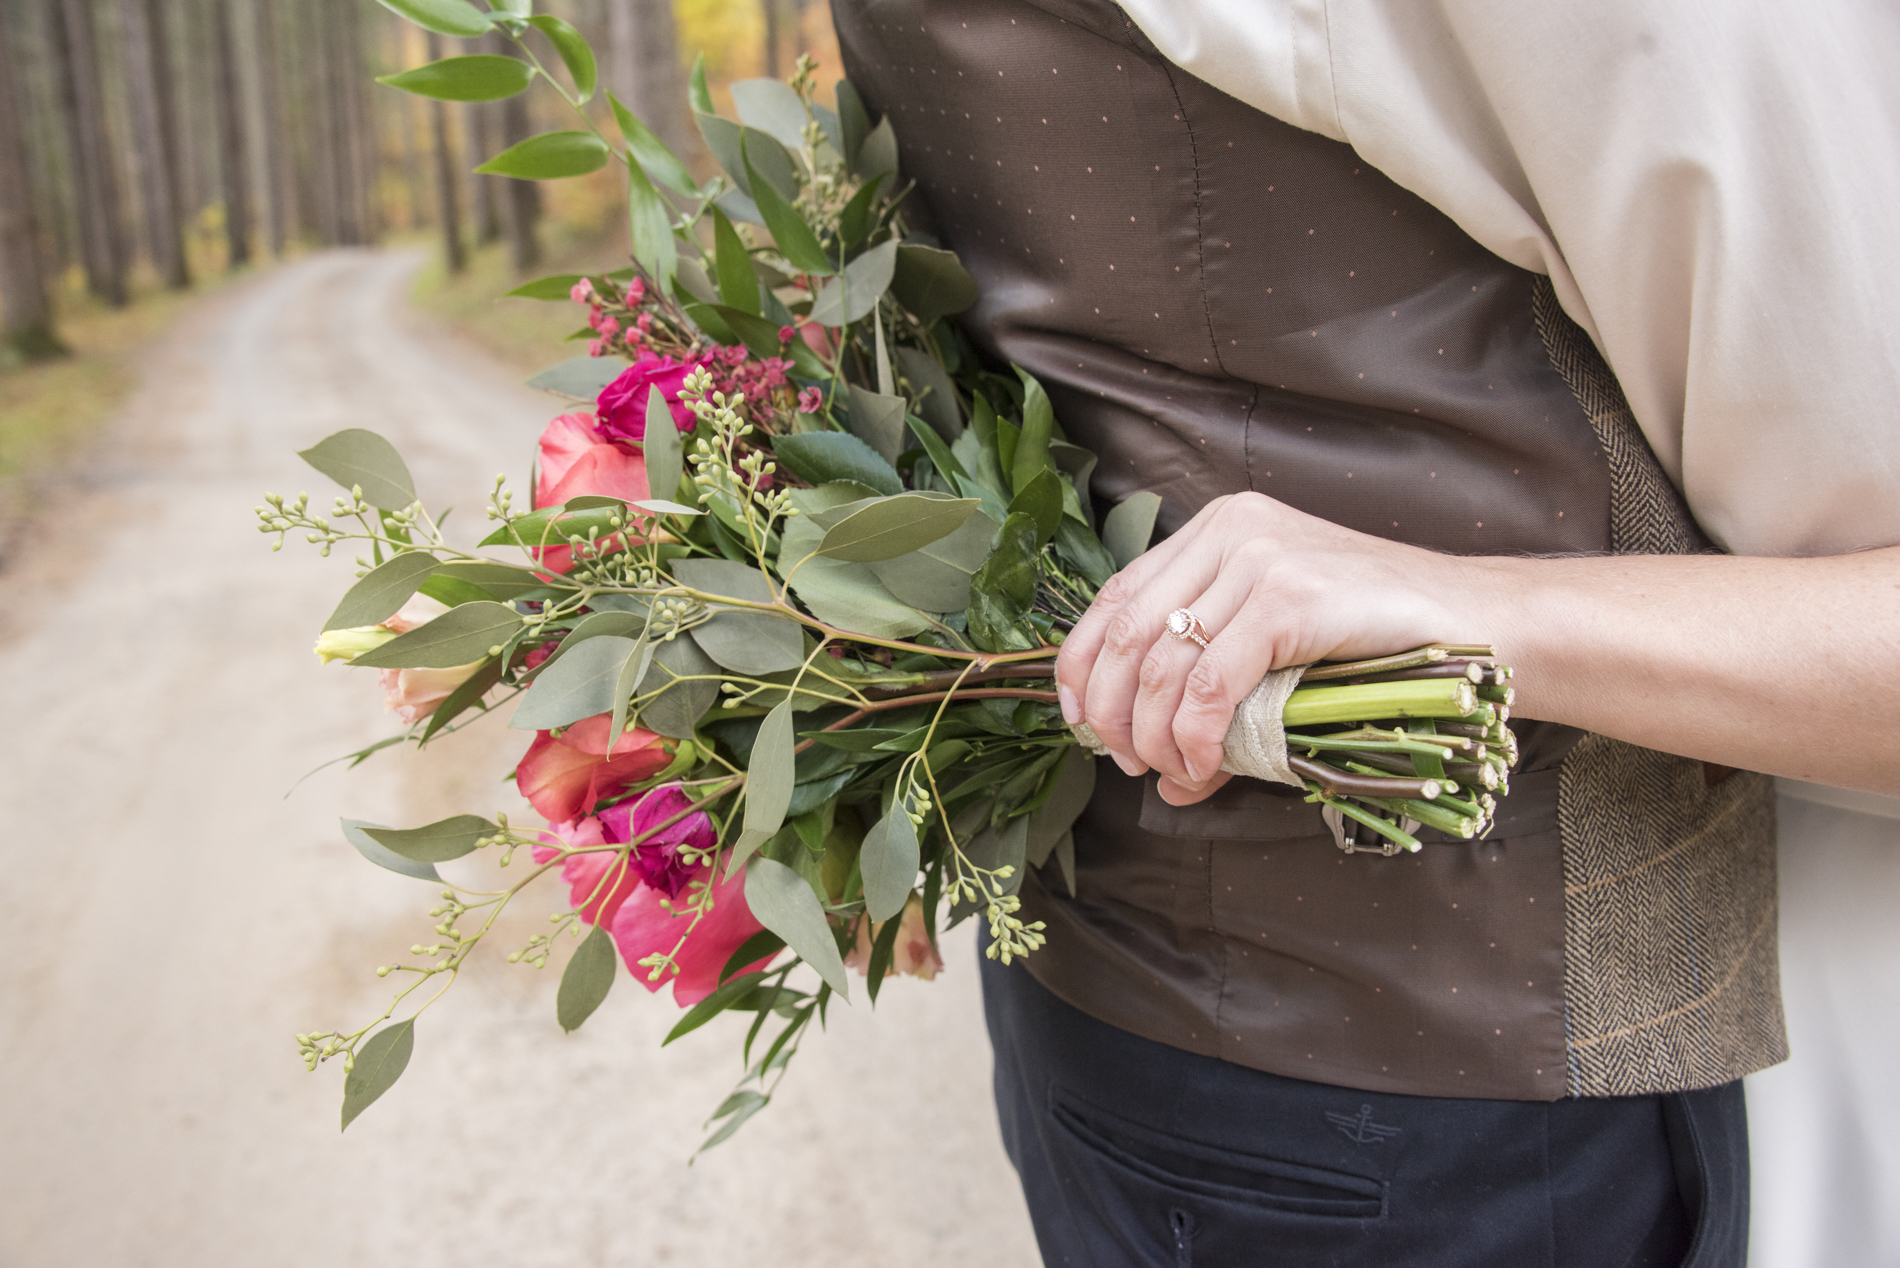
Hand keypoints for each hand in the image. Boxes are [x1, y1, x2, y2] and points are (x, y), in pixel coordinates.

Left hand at [1056, 493, 1472, 805]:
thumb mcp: (1277, 653)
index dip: (1081, 665)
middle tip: (1128, 763)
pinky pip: (1213, 684)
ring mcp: (1261, 559)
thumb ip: (1211, 694)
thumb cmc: (1379, 640)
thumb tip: (1161, 779)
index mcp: (1218, 528)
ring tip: (1172, 773)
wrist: (1477, 623)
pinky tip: (1205, 764)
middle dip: (1113, 712)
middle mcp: (1230, 532)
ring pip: (1162, 664)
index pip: (1115, 596)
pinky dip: (1197, 736)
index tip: (1080, 723)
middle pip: (1126, 632)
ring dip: (1155, 736)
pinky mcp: (1291, 598)